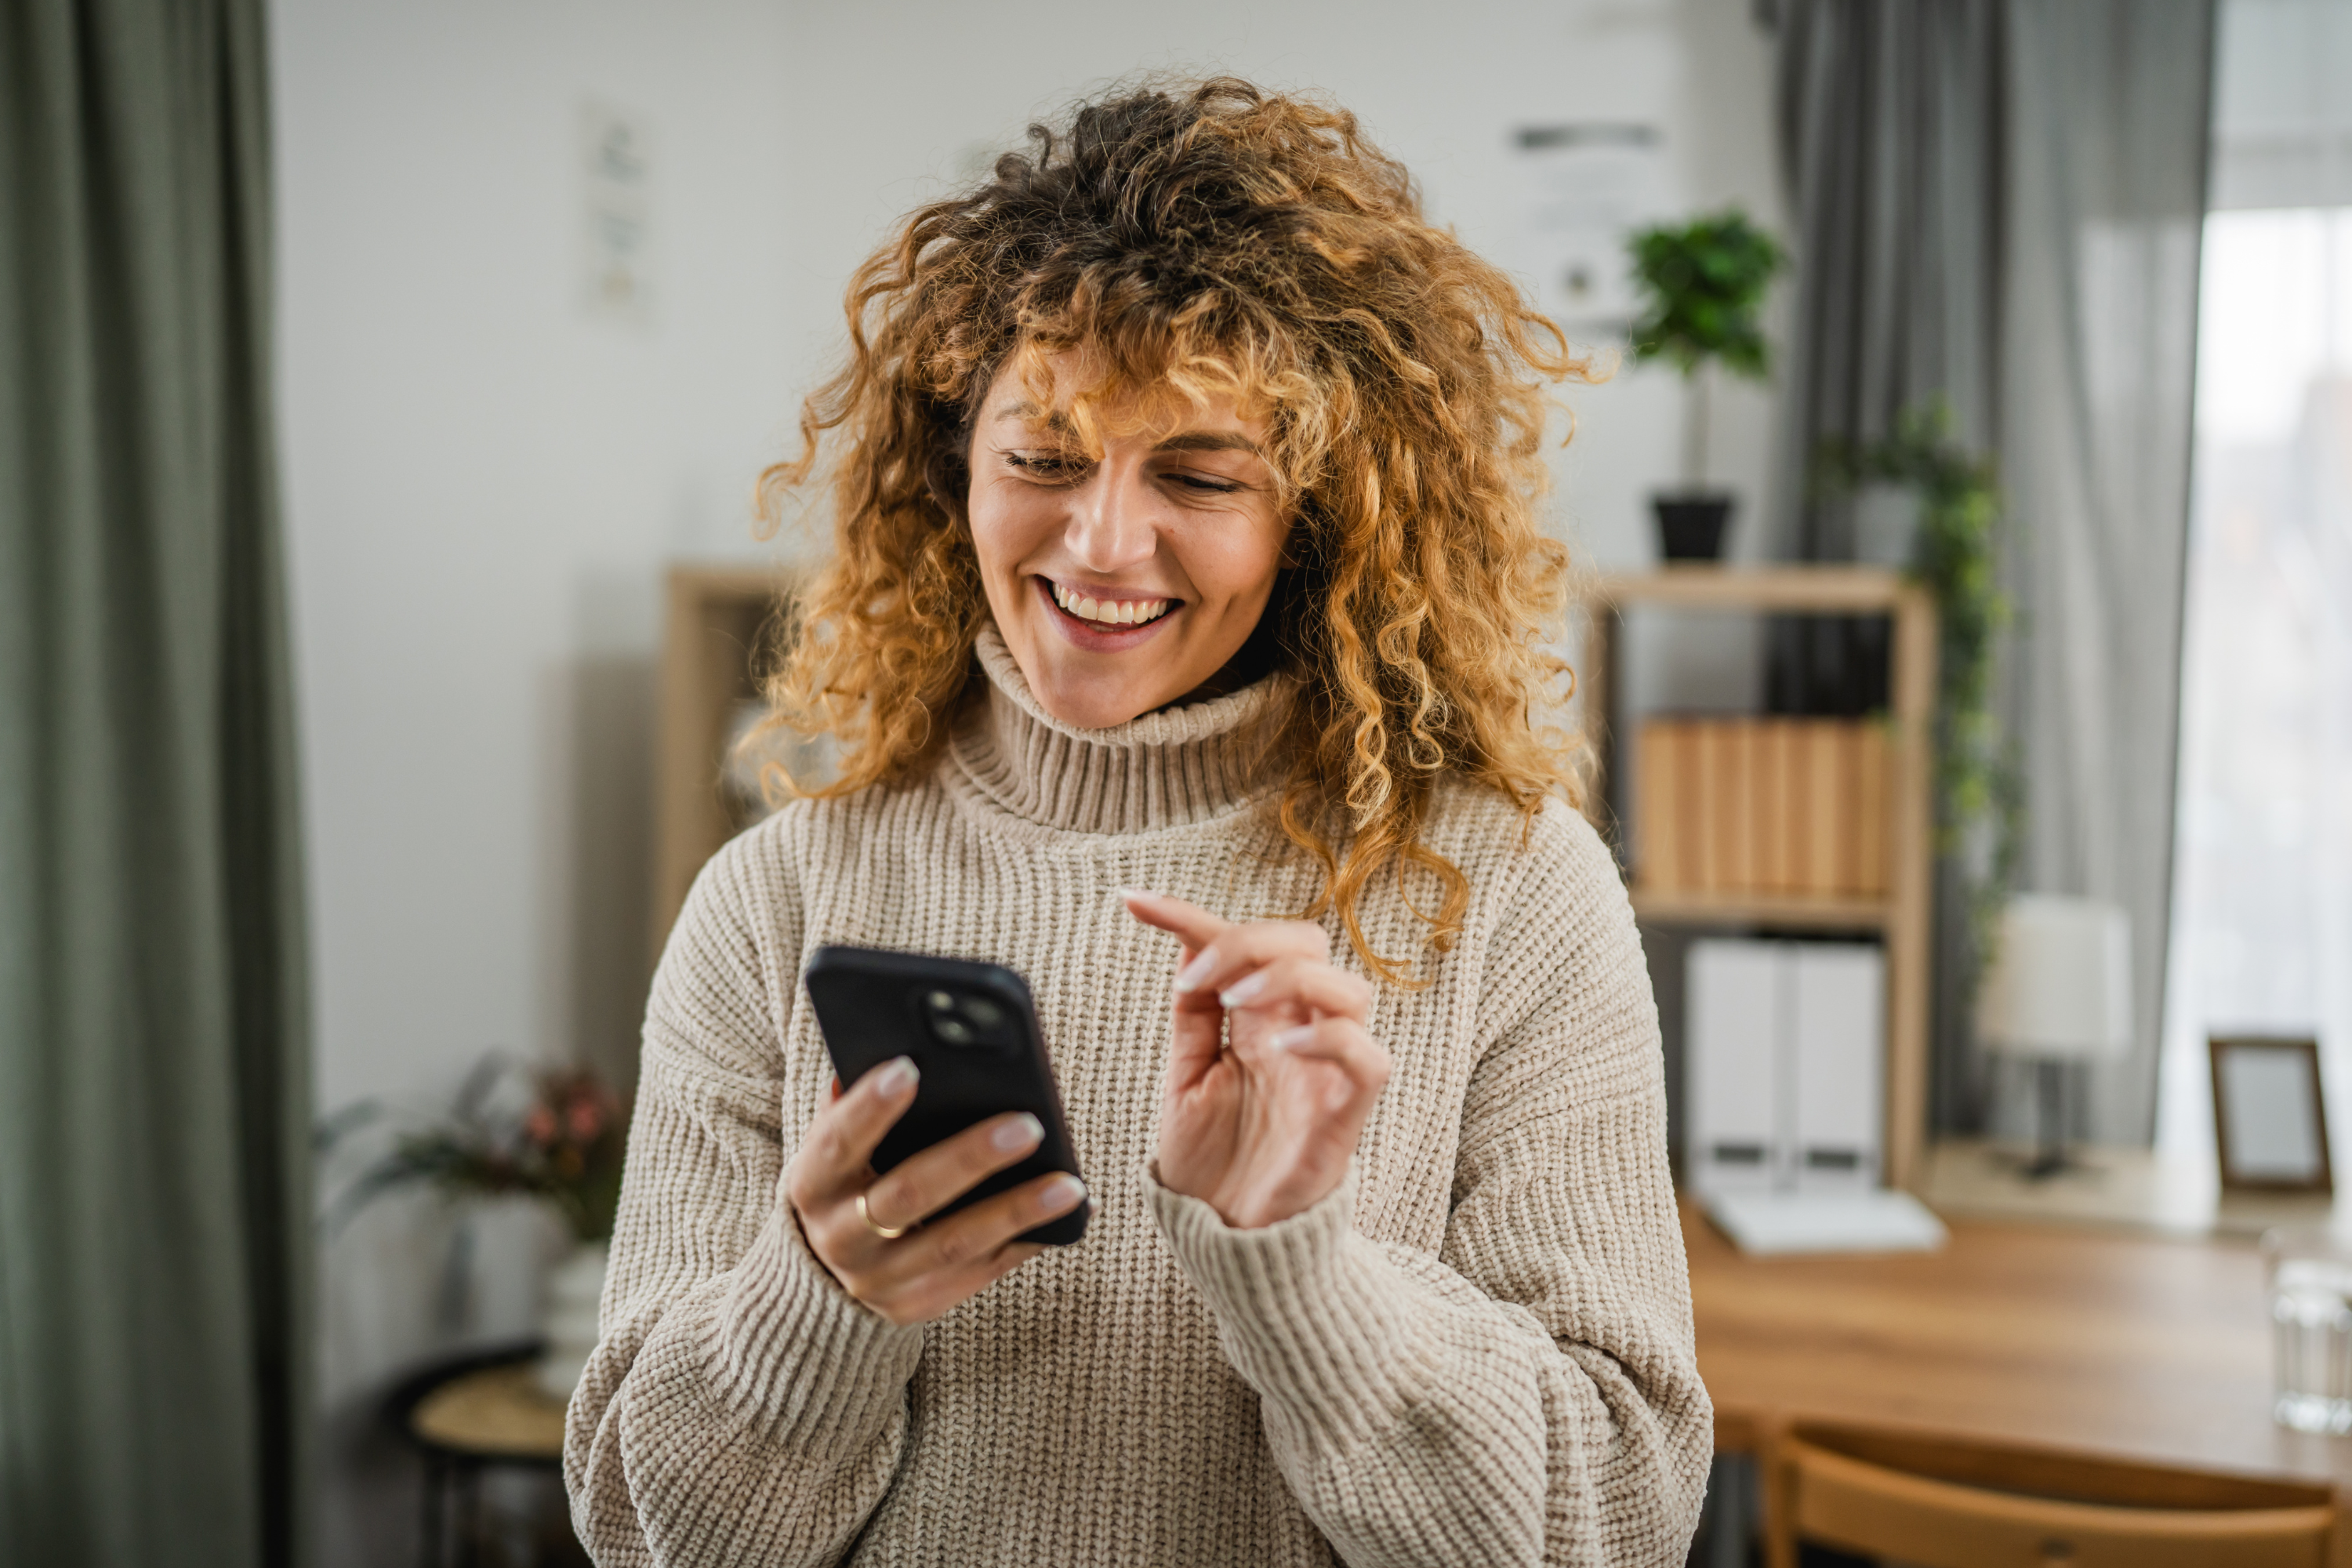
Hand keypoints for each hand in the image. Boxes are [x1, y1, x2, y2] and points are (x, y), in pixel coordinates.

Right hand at [785, 1057, 1087, 1325]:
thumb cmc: (843, 1182)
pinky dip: (1028, 1242)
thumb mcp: (831, 1147)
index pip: (837, 1143)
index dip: (869, 1108)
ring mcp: (880, 1280)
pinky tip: (1070, 1215)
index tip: (910, 1067)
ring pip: (954, 1243)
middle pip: (908, 1196)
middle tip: (1028, 1126)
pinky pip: (981, 1272)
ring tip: (1070, 1184)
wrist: (819, 1278)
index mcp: (812, 1185)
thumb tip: (892, 1047)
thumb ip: (852, 1104)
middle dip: (969, 1159)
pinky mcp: (919, 1304)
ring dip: (1016, 1211)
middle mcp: (840, 1238)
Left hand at [1122, 889, 1389, 1229]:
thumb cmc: (1212, 1164)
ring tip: (1235, 1001)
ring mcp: (1327, 1071)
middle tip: (1198, 974)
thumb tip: (1182, 941)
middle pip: (1309, 944)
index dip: (1190, 914)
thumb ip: (1194, 1014)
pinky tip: (1279, 1046)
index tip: (1132, 902)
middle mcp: (1300, 1035)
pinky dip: (1329, 1038)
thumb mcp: (1187, 1077)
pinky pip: (1367, 1058)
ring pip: (1350, 988)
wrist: (1225, 1242)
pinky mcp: (1345, 1114)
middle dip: (1250, 941)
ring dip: (1288, 978)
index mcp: (1262, 1021)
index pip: (1244, 944)